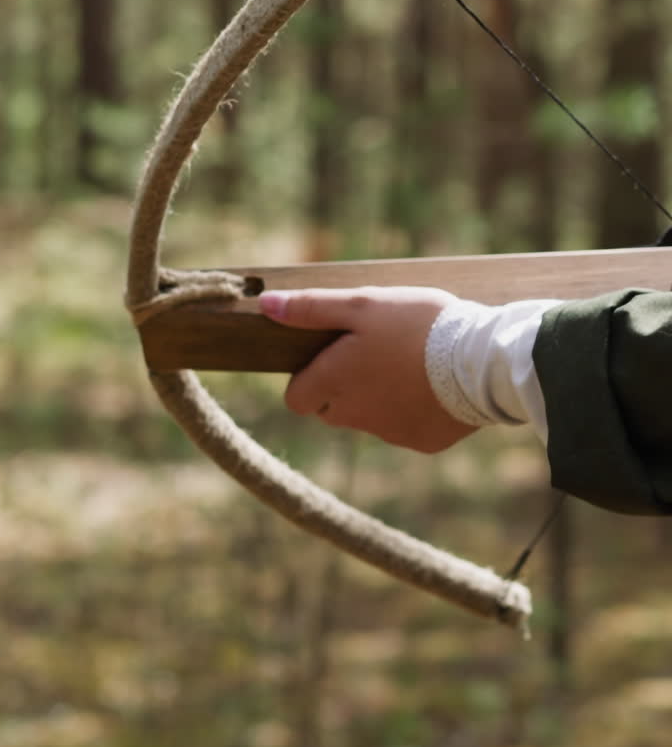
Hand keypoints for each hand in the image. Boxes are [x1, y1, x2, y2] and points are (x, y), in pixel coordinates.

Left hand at [258, 286, 476, 453]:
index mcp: (333, 383)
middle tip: (373, 353)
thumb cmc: (417, 325)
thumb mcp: (362, 304)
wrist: (482, 361)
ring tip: (409, 362)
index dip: (307, 377)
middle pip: (331, 409)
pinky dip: (413, 409)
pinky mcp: (422, 442)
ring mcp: (389, 433)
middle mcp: (354, 416)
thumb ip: (311, 308)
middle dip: (342, 387)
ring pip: (368, 419)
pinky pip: (406, 428)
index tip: (331, 355)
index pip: (296, 398)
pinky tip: (433, 384)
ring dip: (378, 397)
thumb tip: (265, 306)